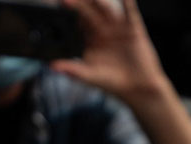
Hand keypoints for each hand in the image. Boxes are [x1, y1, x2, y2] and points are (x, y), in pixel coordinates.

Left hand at [52, 0, 169, 104]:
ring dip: (98, 0)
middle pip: (89, 12)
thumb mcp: (90, 76)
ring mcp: (117, 28)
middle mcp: (102, 30)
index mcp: (89, 39)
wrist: (138, 88)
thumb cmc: (113, 83)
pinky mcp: (133, 28)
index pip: (76, 23)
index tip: (59, 5)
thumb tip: (52, 66)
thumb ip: (73, 70)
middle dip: (79, 4)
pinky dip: (128, 3)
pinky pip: (130, 13)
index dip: (69, 14)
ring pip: (106, 9)